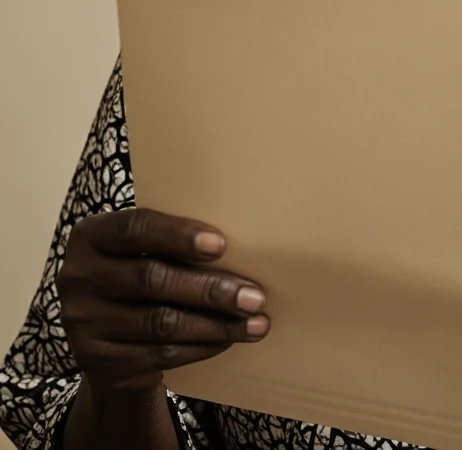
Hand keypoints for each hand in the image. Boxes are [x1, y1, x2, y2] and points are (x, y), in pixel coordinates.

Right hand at [57, 208, 269, 392]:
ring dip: (215, 324)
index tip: (221, 244)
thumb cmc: (140, 268)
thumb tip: (243, 246)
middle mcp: (78, 277)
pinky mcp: (95, 360)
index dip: (178, 235)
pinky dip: (200, 346)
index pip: (135, 228)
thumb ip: (174, 241)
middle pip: (152, 279)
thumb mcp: (144, 247)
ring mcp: (82, 321)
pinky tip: (228, 339)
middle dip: (211, 288)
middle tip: (255, 296)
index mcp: (91, 235)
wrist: (104, 330)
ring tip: (255, 322)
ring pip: (160, 323)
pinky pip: (158, 354)